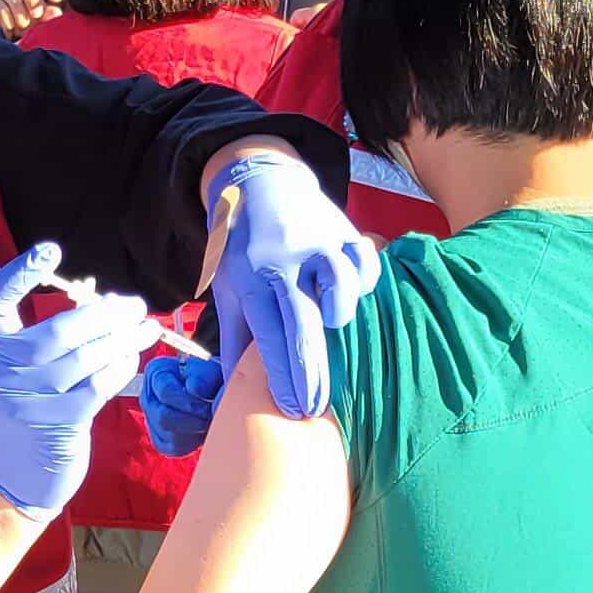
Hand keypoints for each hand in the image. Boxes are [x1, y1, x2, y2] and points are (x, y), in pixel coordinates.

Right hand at [0, 0, 65, 39]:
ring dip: (22, 17)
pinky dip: (9, 23)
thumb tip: (55, 12)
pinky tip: (11, 30)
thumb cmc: (32, 23)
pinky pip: (0, 10)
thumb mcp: (44, 20)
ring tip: (25, 28)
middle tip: (37, 14)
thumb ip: (50, 15)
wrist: (11, 37)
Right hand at [0, 241, 149, 518]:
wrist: (8, 479)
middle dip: (104, 313)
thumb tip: (99, 301)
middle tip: (133, 304)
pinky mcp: (58, 424)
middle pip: (58, 330)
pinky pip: (99, 386)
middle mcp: (1, 373)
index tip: (50, 250)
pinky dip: (120, 367)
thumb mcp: (12, 373)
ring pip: (85, 357)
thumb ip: (39, 339)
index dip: (18, 273)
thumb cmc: (20, 412)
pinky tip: (130, 357)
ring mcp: (29, 401)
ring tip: (145, 326)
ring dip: (122, 338)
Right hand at [139, 346, 225, 457]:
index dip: (188, 401)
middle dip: (192, 420)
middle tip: (211, 415)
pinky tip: (201, 431)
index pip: (165, 392)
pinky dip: (192, 442)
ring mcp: (151, 420)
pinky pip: (173, 448)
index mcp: (155, 372)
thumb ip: (203, 376)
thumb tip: (194, 389)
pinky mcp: (160, 441)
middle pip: (163, 417)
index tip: (208, 404)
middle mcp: (148, 397)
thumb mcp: (209, 370)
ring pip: (169, 436)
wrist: (210, 390)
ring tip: (209, 421)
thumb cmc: (209, 377)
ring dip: (194, 431)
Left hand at [209, 151, 377, 417]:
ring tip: (334, 327)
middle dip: (310, 371)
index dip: (281, 376)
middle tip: (315, 407)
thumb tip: (231, 394)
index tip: (291, 409)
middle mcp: (284, 262)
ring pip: (340, 285)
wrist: (256, 183)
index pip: (267, 336)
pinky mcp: (341, 230)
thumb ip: (234, 340)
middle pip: (303, 322)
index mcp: (251, 280)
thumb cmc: (242, 251)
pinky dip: (364, 279)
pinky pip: (363, 261)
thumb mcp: (227, 290)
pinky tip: (354, 292)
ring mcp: (316, 244)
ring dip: (340, 313)